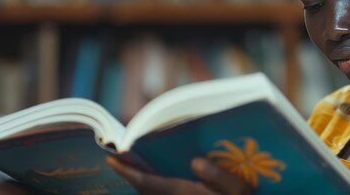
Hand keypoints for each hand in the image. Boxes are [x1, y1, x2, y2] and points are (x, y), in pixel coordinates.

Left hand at [106, 156, 252, 194]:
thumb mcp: (239, 191)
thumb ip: (220, 177)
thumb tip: (196, 161)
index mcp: (182, 193)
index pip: (146, 182)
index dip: (127, 170)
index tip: (111, 158)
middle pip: (145, 189)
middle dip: (132, 174)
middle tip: (121, 158)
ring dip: (143, 183)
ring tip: (138, 167)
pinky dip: (155, 188)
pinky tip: (162, 182)